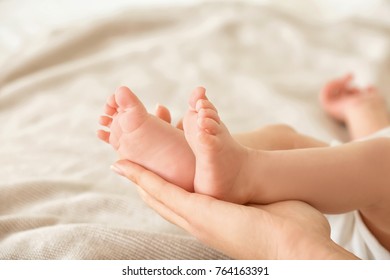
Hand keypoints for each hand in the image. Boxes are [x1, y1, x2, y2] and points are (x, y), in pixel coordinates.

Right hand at [112, 160, 357, 258]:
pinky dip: (144, 178)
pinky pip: (163, 192)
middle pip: (163, 201)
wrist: (302, 250)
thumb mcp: (268, 207)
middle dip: (144, 182)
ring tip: (121, 164)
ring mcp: (198, 220)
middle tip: (126, 166)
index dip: (163, 187)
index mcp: (215, 222)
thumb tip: (266, 187)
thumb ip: (259, 198)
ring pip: (158, 196)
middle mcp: (200, 223)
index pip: (181, 203)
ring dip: (138, 178)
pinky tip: (127, 167)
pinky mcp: (199, 213)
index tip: (150, 177)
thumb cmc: (293, 232)